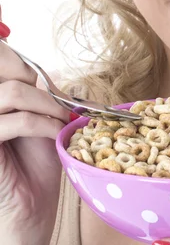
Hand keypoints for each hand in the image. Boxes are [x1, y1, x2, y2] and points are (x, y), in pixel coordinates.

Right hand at [0, 5, 70, 244]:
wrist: (30, 215)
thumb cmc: (34, 169)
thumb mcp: (41, 122)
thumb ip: (37, 95)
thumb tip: (42, 72)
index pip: (1, 58)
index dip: (13, 56)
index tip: (42, 77)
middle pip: (4, 67)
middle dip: (35, 80)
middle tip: (57, 102)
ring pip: (12, 91)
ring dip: (46, 103)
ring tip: (62, 119)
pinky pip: (13, 119)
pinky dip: (41, 121)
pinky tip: (56, 131)